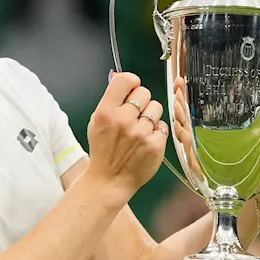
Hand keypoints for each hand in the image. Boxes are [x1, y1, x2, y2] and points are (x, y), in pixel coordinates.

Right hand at [85, 72, 168, 199]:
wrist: (109, 179)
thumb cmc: (103, 150)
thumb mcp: (96, 123)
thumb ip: (111, 102)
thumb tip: (124, 81)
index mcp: (105, 113)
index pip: (125, 80)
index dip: (131, 82)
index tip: (131, 89)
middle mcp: (123, 120)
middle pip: (144, 92)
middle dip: (141, 101)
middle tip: (134, 114)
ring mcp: (140, 133)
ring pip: (156, 107)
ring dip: (150, 116)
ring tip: (140, 129)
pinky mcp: (155, 144)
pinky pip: (163, 126)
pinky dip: (156, 132)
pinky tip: (145, 141)